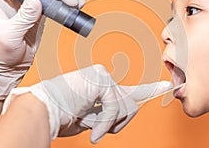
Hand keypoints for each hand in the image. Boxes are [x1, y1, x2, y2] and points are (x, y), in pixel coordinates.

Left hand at [0, 0, 84, 99]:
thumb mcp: (9, 36)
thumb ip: (22, 18)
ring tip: (72, 2)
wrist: (12, 65)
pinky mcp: (40, 11)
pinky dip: (65, 2)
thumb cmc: (2, 52)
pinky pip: (54, 1)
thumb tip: (35, 1)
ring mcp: (28, 2)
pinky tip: (76, 4)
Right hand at [3, 64, 172, 142]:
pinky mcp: (100, 79)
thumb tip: (129, 110)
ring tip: (93, 129)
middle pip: (131, 103)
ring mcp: (102, 76)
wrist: (42, 112)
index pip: (131, 88)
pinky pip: (114, 107)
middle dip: (119, 122)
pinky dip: (105, 124)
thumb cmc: (63, 116)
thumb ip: (111, 113)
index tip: (166, 86)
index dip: (150, 89)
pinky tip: (94, 132)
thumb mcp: (93, 118)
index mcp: (101, 86)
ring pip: (126, 106)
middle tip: (101, 129)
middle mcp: (104, 77)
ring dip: (109, 125)